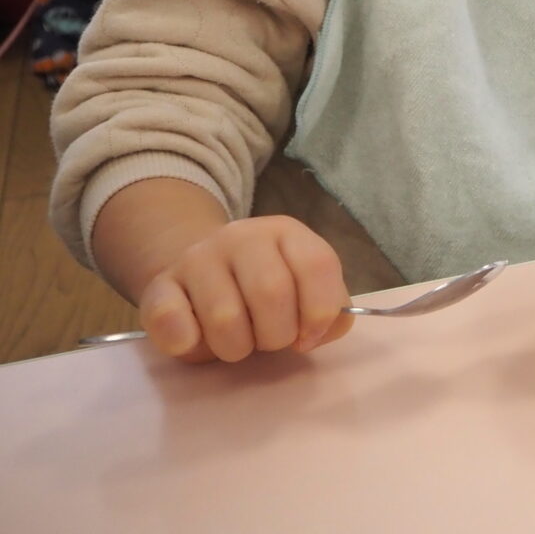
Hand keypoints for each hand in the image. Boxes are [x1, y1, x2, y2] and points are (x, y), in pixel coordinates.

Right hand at [138, 216, 353, 362]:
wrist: (196, 268)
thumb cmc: (259, 288)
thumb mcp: (303, 288)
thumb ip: (329, 309)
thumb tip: (319, 332)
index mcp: (287, 232)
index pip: (318, 265)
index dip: (319, 312)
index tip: (307, 339)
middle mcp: (242, 236)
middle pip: (272, 293)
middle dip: (276, 335)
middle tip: (266, 341)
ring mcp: (198, 257)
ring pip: (225, 317)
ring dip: (236, 347)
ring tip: (235, 342)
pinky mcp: (159, 286)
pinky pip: (172, 321)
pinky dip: (189, 344)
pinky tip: (194, 340)